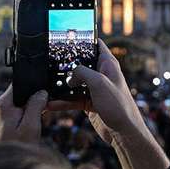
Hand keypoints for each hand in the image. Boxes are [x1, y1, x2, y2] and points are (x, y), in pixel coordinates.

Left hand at [0, 85, 47, 143]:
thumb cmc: (17, 148)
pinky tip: (31, 124)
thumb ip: (35, 106)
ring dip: (31, 107)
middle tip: (42, 111)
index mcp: (3, 103)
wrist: (5, 166)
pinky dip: (27, 114)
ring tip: (34, 121)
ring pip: (21, 101)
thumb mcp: (30, 126)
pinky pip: (19, 109)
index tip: (44, 94)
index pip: (20, 83)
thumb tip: (41, 92)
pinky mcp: (4, 119)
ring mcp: (0, 112)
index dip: (34, 85)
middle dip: (34, 98)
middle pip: (21, 92)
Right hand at [48, 39, 169, 168]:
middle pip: (80, 63)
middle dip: (66, 64)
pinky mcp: (89, 103)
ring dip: (61, 85)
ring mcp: (95, 89)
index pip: (95, 44)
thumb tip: (70, 74)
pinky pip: (72, 99)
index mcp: (108, 64)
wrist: (124, 133)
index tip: (67, 35)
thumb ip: (82, 72)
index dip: (83, 39)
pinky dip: (62, 101)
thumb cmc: (119, 106)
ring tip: (45, 85)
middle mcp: (101, 74)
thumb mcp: (99, 83)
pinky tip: (51, 104)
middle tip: (49, 62)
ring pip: (74, 82)